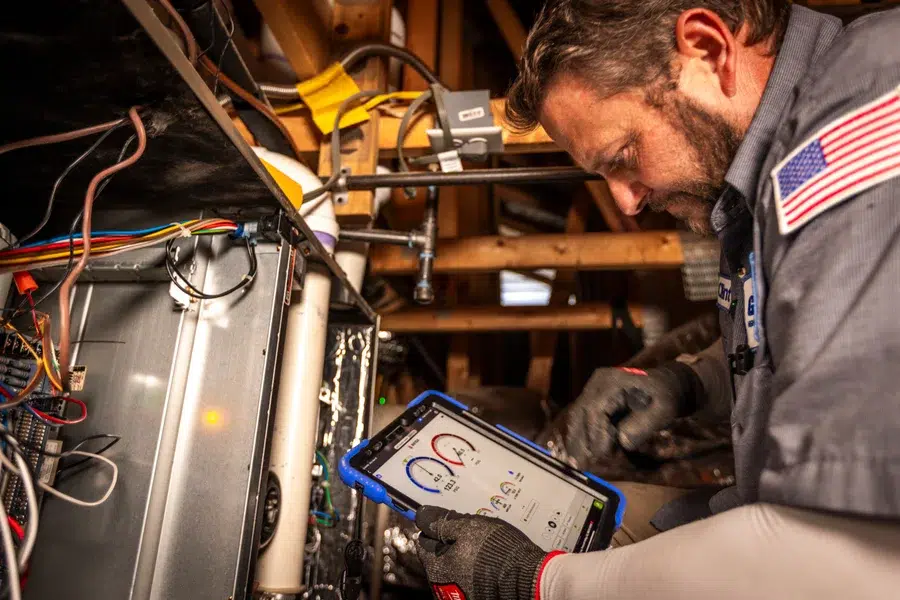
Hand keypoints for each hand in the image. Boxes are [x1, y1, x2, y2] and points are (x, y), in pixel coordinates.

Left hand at [415, 506, 558, 599]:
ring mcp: (458, 595)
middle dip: (450, 545)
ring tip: (483, 551)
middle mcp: (442, 586)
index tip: (450, 524)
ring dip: (462, 558)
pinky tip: (488, 564)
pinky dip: (473, 571)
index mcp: (436, 567)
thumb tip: (423, 516)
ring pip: (453, 569)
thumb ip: (442, 522)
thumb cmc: (498, 552)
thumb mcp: (468, 527)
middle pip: (437, 558)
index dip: (437, 529)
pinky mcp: (475, 597)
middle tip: (471, 536)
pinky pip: (466, 580)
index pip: (424, 542)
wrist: (527, 577)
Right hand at [537, 363, 705, 465]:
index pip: (596, 410)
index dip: (596, 434)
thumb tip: (623, 442)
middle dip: (580, 440)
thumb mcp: (664, 409)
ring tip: (578, 463)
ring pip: (576, 417)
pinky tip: (580, 454)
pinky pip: (581, 419)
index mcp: (612, 382)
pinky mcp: (593, 400)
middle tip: (582, 465)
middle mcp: (597, 384)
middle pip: (580, 413)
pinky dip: (580, 437)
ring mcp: (592, 391)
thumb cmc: (666, 396)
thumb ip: (645, 425)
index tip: (601, 455)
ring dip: (577, 440)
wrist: (666, 384)